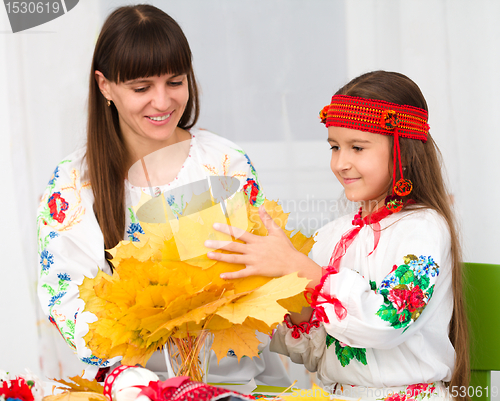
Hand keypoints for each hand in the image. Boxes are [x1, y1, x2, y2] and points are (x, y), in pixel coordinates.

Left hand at [205, 206, 321, 284]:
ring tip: (209, 255)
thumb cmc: (286, 248)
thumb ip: (267, 219)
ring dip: (221, 257)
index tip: (215, 226)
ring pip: (234, 259)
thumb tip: (262, 206)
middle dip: (218, 244)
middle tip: (206, 242)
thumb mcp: (277, 231)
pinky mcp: (256, 271)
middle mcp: (253, 250)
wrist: (294, 263)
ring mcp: (254, 261)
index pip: (239, 233)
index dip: (226, 229)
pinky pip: (241, 274)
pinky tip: (222, 276)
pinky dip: (232, 276)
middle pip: (233, 246)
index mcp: (257, 240)